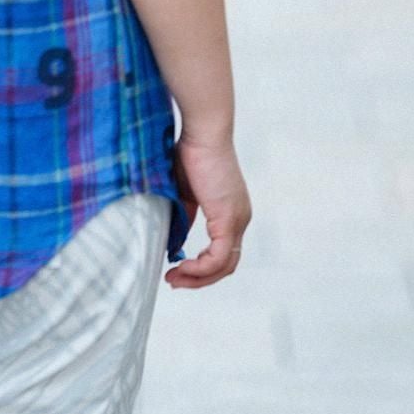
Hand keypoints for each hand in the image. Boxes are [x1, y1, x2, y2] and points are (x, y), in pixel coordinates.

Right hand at [164, 131, 250, 289]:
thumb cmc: (189, 151)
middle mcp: (240, 219)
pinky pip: (217, 257)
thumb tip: (174, 243)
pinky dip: (200, 268)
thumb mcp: (183, 192)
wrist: (202, 131)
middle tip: (173, 282)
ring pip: (224, 265)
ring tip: (173, 279)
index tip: (175, 270)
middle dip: (198, 279)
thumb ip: (182, 216)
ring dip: (198, 278)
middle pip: (226, 265)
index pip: (222, 252)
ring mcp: (237, 220)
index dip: (200, 268)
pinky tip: (180, 267)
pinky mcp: (229, 219)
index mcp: (231, 212)